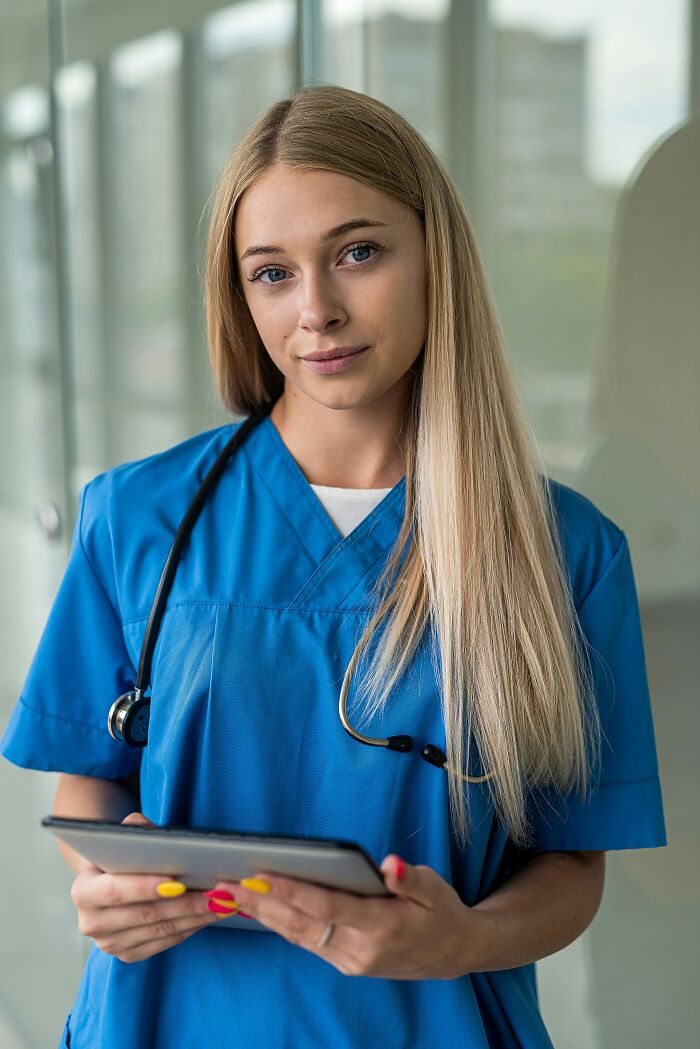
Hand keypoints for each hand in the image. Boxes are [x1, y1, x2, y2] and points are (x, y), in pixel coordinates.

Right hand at [68, 812, 225, 962]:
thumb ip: (135, 830)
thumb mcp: (123, 836)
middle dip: (186, 903)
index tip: (178, 883)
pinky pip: (165, 942)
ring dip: (196, 917)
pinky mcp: (128, 955)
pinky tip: (211, 914)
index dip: (144, 887)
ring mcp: (109, 944)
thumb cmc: (121, 854)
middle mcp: (91, 923)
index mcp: (83, 890)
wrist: (107, 881)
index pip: (114, 891)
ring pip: (160, 930)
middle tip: (218, 892)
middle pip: (146, 914)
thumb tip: (151, 832)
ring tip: (224, 902)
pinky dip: (191, 927)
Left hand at [209, 855, 487, 979]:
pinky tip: (261, 909)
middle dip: (262, 902)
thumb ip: (410, 878)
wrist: (454, 954)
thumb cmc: (442, 913)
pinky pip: (308, 941)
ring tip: (233, 894)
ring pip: (299, 935)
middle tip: (228, 883)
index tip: (261, 874)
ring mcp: (351, 960)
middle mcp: (360, 950)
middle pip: (302, 923)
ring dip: (264, 914)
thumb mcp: (435, 889)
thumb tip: (390, 865)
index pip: (327, 906)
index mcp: (382, 927)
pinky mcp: (347, 963)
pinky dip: (281, 924)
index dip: (291, 890)